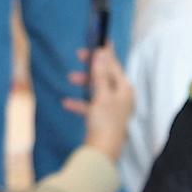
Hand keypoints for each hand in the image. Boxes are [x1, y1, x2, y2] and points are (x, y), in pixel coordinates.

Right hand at [62, 46, 133, 161]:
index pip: (115, 66)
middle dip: (91, 68)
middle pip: (106, 76)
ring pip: (97, 89)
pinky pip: (90, 106)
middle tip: (79, 56)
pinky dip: (80, 103)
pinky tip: (66, 103)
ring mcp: (112, 108)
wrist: (102, 151)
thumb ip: (101, 74)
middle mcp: (121, 98)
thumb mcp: (101, 95)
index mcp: (125, 90)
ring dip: (84, 84)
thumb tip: (101, 54)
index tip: (100, 39)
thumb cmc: (104, 122)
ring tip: (70, 79)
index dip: (106, 53)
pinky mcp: (103, 119)